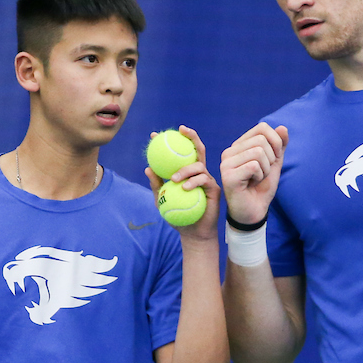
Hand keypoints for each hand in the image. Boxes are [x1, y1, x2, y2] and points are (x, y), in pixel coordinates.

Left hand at [145, 125, 220, 239]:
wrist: (193, 233)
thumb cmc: (177, 216)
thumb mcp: (162, 201)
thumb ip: (156, 185)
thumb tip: (147, 168)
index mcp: (186, 171)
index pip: (178, 152)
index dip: (169, 141)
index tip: (154, 135)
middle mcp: (198, 172)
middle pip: (196, 149)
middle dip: (190, 136)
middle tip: (180, 130)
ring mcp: (207, 179)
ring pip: (199, 165)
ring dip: (185, 170)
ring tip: (174, 179)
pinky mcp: (214, 189)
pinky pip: (204, 180)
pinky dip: (193, 182)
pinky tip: (185, 187)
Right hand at [219, 123, 288, 224]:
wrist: (255, 212)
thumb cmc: (261, 187)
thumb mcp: (274, 163)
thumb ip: (279, 145)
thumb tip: (283, 127)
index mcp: (239, 146)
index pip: (262, 128)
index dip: (276, 141)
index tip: (274, 158)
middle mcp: (229, 152)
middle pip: (261, 140)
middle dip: (271, 158)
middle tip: (263, 173)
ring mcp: (226, 163)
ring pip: (258, 152)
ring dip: (265, 169)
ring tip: (256, 179)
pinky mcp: (228, 175)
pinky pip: (254, 166)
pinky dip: (260, 176)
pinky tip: (251, 184)